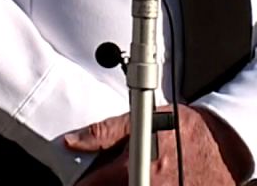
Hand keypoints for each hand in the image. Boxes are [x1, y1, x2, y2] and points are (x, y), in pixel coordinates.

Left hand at [64, 105, 250, 185]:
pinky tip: (152, 177)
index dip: (84, 182)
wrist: (225, 141)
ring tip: (139, 172)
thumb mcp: (140, 118)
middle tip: (117, 171)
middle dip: (107, 183)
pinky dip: (145, 183)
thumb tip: (73, 141)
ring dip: (128, 183)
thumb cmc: (183, 127)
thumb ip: (103, 132)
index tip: (83, 179)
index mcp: (134, 165)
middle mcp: (149, 185)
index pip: (94, 185)